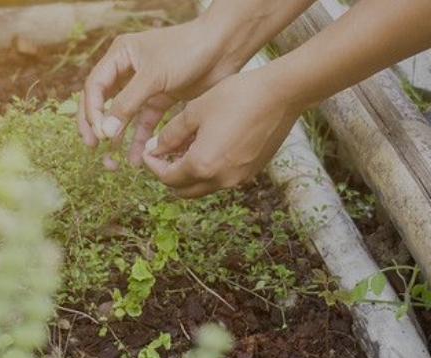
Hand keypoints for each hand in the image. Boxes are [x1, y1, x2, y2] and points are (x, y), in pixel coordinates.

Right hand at [77, 20, 242, 166]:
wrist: (223, 48)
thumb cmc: (187, 51)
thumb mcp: (153, 77)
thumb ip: (127, 104)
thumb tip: (105, 131)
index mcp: (120, 56)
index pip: (95, 87)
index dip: (92, 111)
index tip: (98, 133)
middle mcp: (129, 70)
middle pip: (103, 102)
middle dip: (98, 126)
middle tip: (93, 148)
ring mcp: (145, 86)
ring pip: (124, 116)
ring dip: (118, 137)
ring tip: (114, 161)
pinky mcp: (162, 98)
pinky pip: (145, 121)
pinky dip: (140, 139)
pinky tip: (137, 157)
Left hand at [141, 66, 303, 197]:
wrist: (280, 94)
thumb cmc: (235, 97)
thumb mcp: (194, 112)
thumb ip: (170, 135)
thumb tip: (156, 148)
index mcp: (202, 165)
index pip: (166, 177)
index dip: (153, 165)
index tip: (149, 151)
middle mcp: (220, 179)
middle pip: (183, 190)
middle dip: (169, 174)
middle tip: (164, 154)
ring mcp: (238, 179)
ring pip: (203, 186)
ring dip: (189, 173)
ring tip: (186, 147)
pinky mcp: (252, 172)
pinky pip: (222, 179)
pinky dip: (209, 170)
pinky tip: (208, 146)